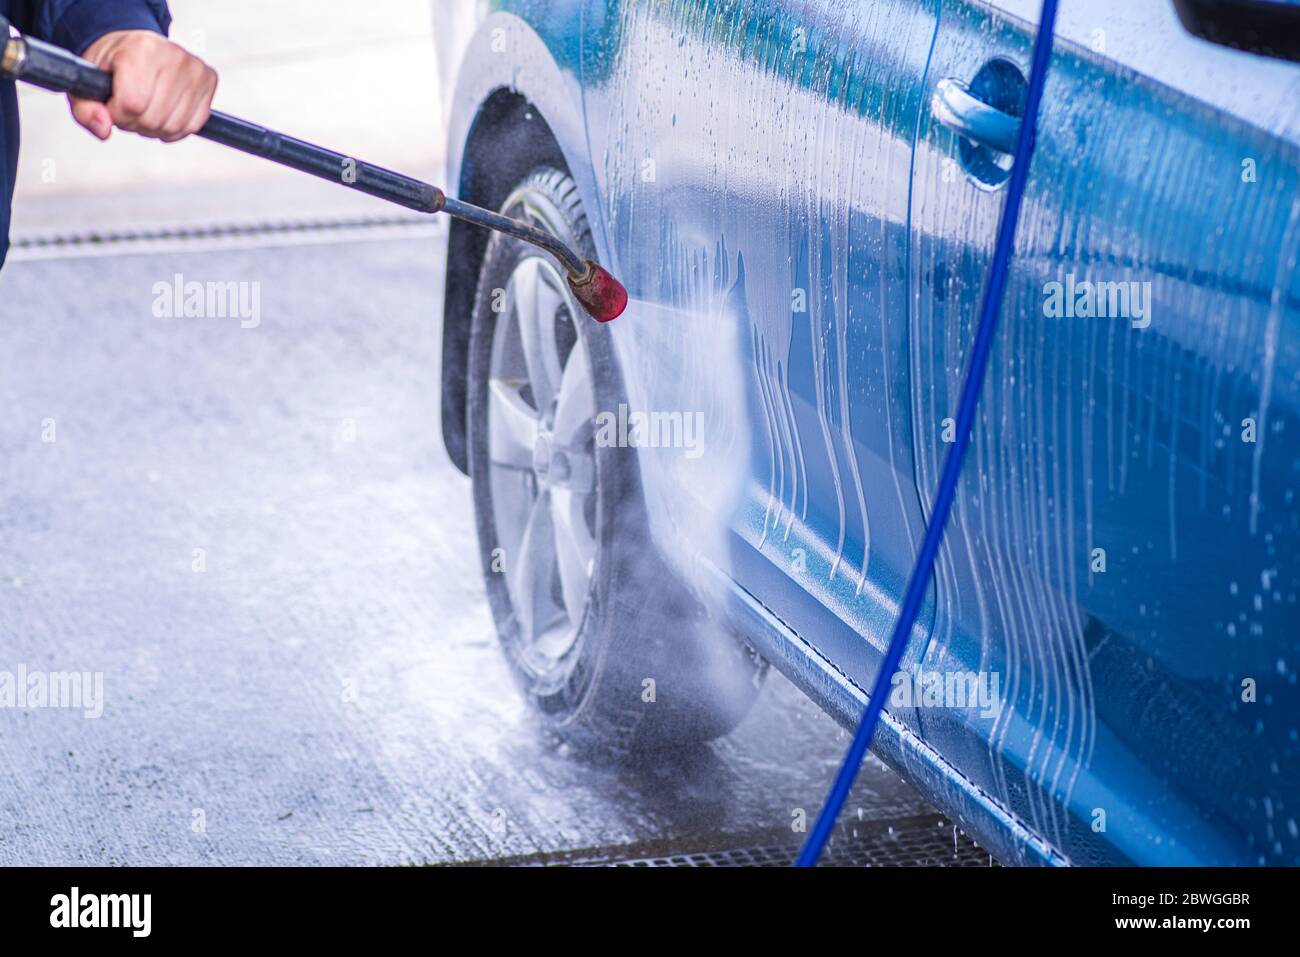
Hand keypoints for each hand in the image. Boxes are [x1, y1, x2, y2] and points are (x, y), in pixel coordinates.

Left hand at [71, 31, 217, 142]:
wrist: (137, 45)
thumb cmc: (111, 67)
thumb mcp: (87, 83)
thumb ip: (85, 110)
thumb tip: (104, 130)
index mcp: (140, 49)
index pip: (132, 104)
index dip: (118, 115)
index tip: (112, 105)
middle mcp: (173, 55)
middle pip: (153, 118)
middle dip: (136, 123)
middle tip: (129, 109)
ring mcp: (195, 68)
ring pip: (174, 126)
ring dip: (155, 129)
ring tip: (145, 111)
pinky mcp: (209, 80)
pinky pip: (192, 125)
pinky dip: (174, 129)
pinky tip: (163, 115)